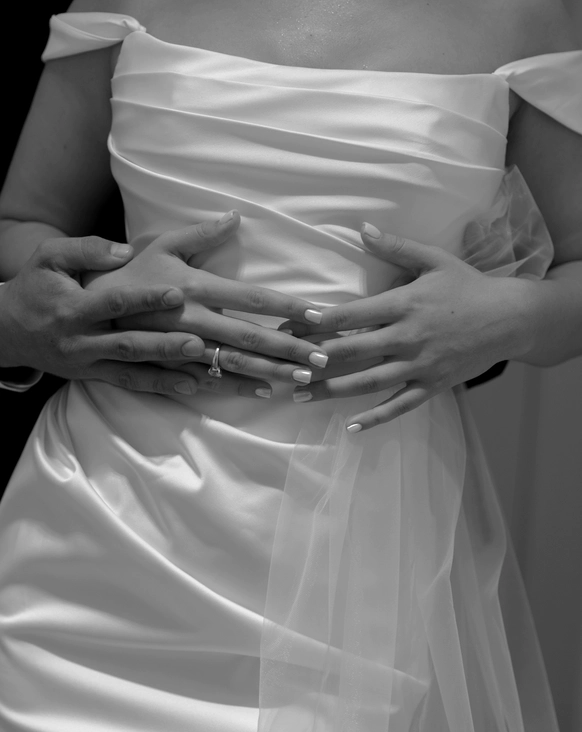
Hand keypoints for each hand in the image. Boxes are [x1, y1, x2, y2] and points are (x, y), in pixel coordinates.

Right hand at [0, 235, 206, 395]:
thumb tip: (125, 250)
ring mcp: (87, 363)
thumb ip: (87, 249)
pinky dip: (157, 387)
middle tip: (198, 342)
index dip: (146, 299)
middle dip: (163, 345)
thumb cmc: (34, 287)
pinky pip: (127, 384)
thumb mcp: (49, 257)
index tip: (178, 294)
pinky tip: (186, 387)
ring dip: (166, 375)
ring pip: (130, 371)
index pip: (115, 304)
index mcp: (73, 308)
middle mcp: (81, 341)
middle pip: (127, 345)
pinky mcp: (92, 376)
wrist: (5, 329)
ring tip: (198, 377)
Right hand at [88, 212, 328, 398]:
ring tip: (305, 380)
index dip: (289, 306)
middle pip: (252, 336)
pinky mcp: (168, 368)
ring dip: (272, 372)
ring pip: (234, 364)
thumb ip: (200, 233)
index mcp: (196, 287)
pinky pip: (208, 382)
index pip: (253, 297)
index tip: (320, 315)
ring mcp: (181, 348)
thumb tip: (235, 216)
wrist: (78, 310)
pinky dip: (236, 388)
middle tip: (327, 357)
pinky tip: (265, 393)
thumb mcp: (161, 245)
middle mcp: (193, 319)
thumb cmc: (125, 275)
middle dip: (292, 348)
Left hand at [280, 224, 530, 430]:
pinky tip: (351, 427)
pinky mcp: (431, 385)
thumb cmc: (467, 287)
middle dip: (314, 359)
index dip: (319, 321)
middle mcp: (408, 338)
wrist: (510, 319)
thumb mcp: (434, 259)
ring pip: (368, 382)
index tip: (291, 325)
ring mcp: (419, 366)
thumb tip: (362, 229)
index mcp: (405, 304)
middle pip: (352, 351)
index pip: (353, 314)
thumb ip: (396, 247)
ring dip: (331, 390)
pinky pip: (399, 406)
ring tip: (300, 396)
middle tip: (283, 364)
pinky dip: (376, 417)